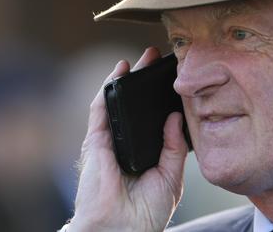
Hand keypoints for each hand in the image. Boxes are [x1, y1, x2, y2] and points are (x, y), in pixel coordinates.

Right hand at [69, 47, 187, 231]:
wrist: (121, 229)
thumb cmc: (146, 213)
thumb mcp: (171, 176)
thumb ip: (174, 147)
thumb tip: (176, 117)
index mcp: (146, 153)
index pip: (154, 120)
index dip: (163, 99)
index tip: (176, 81)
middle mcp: (127, 144)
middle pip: (136, 106)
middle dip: (146, 81)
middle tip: (159, 60)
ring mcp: (110, 141)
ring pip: (117, 101)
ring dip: (128, 77)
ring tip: (143, 57)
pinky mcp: (95, 141)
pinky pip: (100, 108)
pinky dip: (108, 86)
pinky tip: (120, 70)